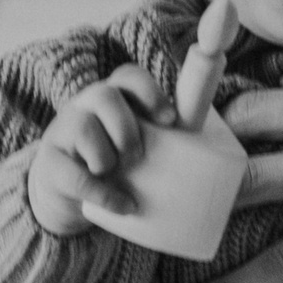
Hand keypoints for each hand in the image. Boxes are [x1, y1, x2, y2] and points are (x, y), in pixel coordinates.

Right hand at [28, 65, 169, 236]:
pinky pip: (77, 176)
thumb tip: (232, 153)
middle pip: (104, 95)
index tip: (169, 119)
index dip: (149, 91)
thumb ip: (174, 143)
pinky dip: (105, 194)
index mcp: (112, 97)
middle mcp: (85, 105)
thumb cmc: (113, 163)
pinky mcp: (50, 164)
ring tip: (116, 172)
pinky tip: (123, 206)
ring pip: (85, 128)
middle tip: (136, 156)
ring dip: (108, 157)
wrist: (66, 194)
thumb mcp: (138, 146)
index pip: (128, 76)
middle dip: (127, 129)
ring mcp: (63, 131)